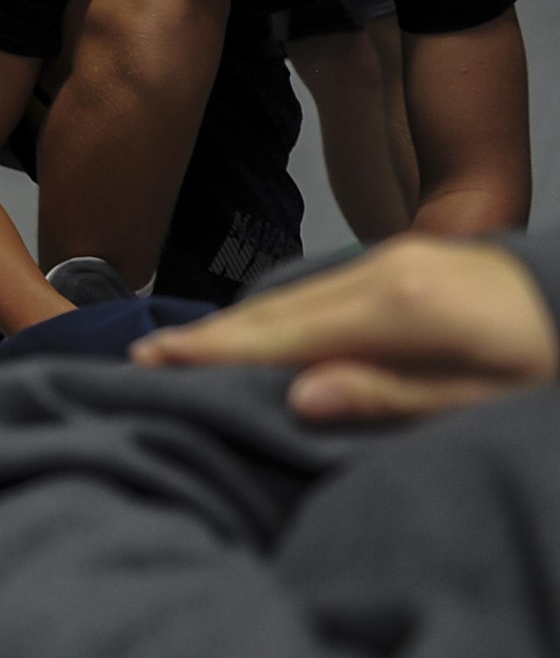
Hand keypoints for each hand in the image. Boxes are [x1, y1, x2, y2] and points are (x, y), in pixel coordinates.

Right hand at [130, 235, 559, 422]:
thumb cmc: (559, 368)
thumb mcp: (493, 401)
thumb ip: (397, 398)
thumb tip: (302, 395)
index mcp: (406, 307)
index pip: (284, 332)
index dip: (212, 351)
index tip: (148, 362)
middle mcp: (392, 268)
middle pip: (279, 307)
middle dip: (210, 334)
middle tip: (139, 357)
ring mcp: (401, 256)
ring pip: (296, 293)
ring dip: (238, 324)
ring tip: (181, 351)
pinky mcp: (412, 259)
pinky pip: (322, 287)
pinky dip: (278, 313)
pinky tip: (255, 332)